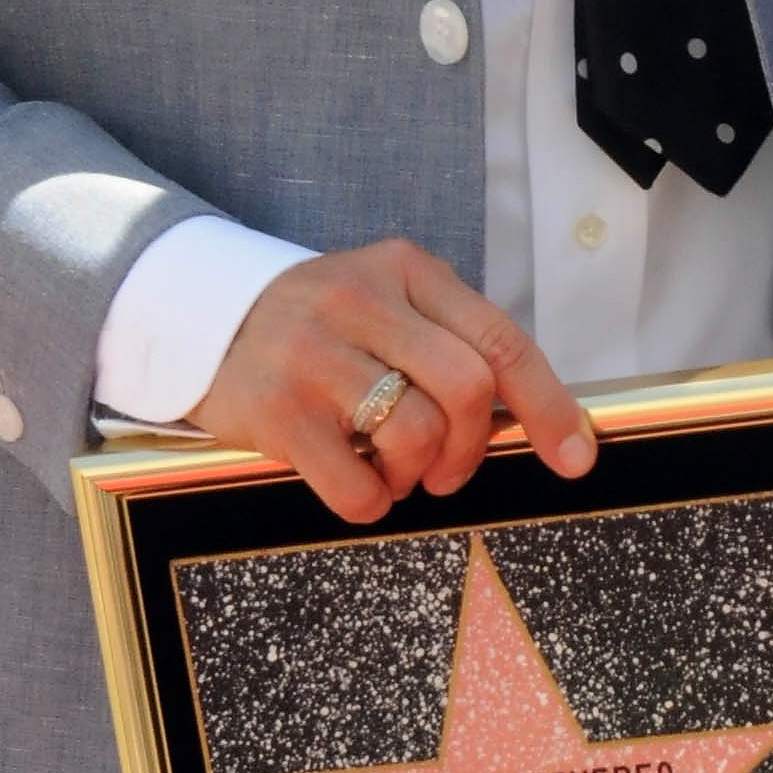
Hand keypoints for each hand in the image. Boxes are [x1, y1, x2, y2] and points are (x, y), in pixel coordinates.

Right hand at [190, 238, 595, 523]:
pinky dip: (372, 501)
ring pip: (417, 436)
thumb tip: (533, 416)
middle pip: (469, 390)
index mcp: (406, 271)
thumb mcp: (384, 301)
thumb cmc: (316, 324)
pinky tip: (356, 480)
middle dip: (475, 448)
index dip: (549, 406)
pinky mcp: (277, 410)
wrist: (196, 315)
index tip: (575, 456)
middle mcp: (362, 302)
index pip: (501, 339)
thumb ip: (448, 341)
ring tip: (396, 470)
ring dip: (421, 475)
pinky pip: (358, 485)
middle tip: (450, 469)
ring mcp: (315, 355)